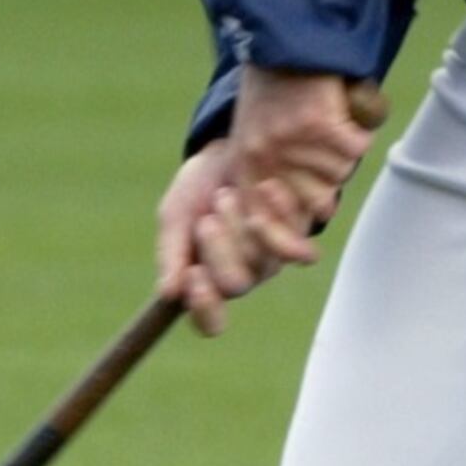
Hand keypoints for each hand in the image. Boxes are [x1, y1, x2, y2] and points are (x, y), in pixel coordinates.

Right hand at [154, 70, 389, 334]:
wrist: (234, 146)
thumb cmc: (201, 185)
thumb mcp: (176, 212)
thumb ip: (172, 251)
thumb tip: (168, 292)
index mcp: (208, 277)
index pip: (209, 320)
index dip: (204, 306)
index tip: (194, 277)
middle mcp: (242, 274)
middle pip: (235, 286)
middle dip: (220, 249)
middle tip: (209, 216)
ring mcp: (271, 257)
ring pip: (263, 264)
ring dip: (242, 227)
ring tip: (231, 192)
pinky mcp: (297, 235)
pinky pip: (296, 244)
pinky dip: (280, 216)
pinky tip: (267, 188)